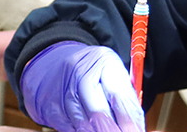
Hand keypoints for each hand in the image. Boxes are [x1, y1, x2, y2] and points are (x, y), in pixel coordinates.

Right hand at [19, 42, 144, 131]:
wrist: (52, 61)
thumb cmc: (91, 71)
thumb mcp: (111, 75)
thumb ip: (125, 99)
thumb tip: (136, 126)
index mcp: (104, 62)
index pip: (119, 98)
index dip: (129, 122)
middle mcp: (81, 73)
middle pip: (99, 113)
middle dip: (113, 131)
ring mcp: (63, 89)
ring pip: (82, 123)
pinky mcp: (50, 104)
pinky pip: (67, 127)